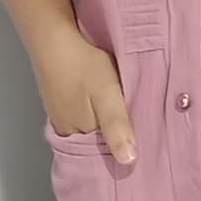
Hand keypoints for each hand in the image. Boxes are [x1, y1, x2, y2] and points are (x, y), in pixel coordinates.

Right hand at [34, 31, 137, 164]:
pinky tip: (104, 101)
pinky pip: (82, 115)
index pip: (105, 154)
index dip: (124, 150)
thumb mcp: (107, 95)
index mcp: (78, 136)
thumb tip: (129, 162)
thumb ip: (117, 127)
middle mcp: (67, 132)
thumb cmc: (83, 65)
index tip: (145, 149)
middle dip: (116, 138)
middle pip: (97, 143)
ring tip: (127, 114)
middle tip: (140, 127)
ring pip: (90, 128)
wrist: (54, 38)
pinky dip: (95, 112)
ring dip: (106, 124)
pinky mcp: (60, 102)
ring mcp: (61, 117)